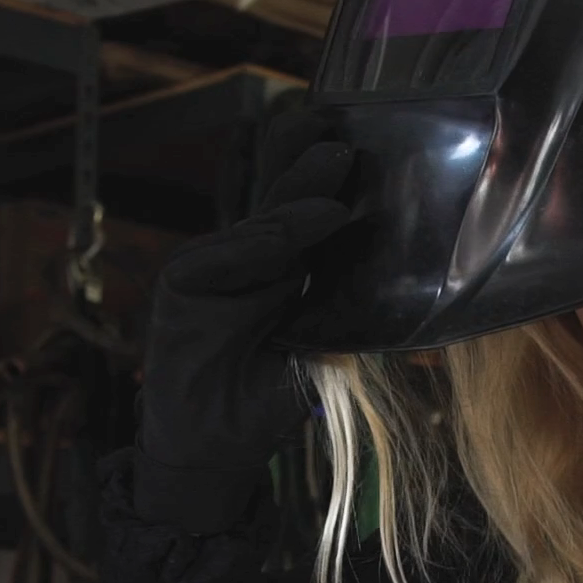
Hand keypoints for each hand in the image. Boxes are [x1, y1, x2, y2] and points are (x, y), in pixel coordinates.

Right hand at [135, 111, 354, 532]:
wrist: (217, 444)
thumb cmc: (269, 397)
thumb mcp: (321, 353)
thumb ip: (342, 315)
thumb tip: (399, 283)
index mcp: (285, 268)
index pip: (307, 211)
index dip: (327, 179)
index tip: (359, 146)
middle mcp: (250, 259)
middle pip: (280, 201)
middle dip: (308, 165)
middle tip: (339, 138)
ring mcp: (214, 266)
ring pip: (257, 225)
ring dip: (293, 204)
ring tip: (333, 191)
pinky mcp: (182, 283)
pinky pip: (220, 257)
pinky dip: (253, 249)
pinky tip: (284, 243)